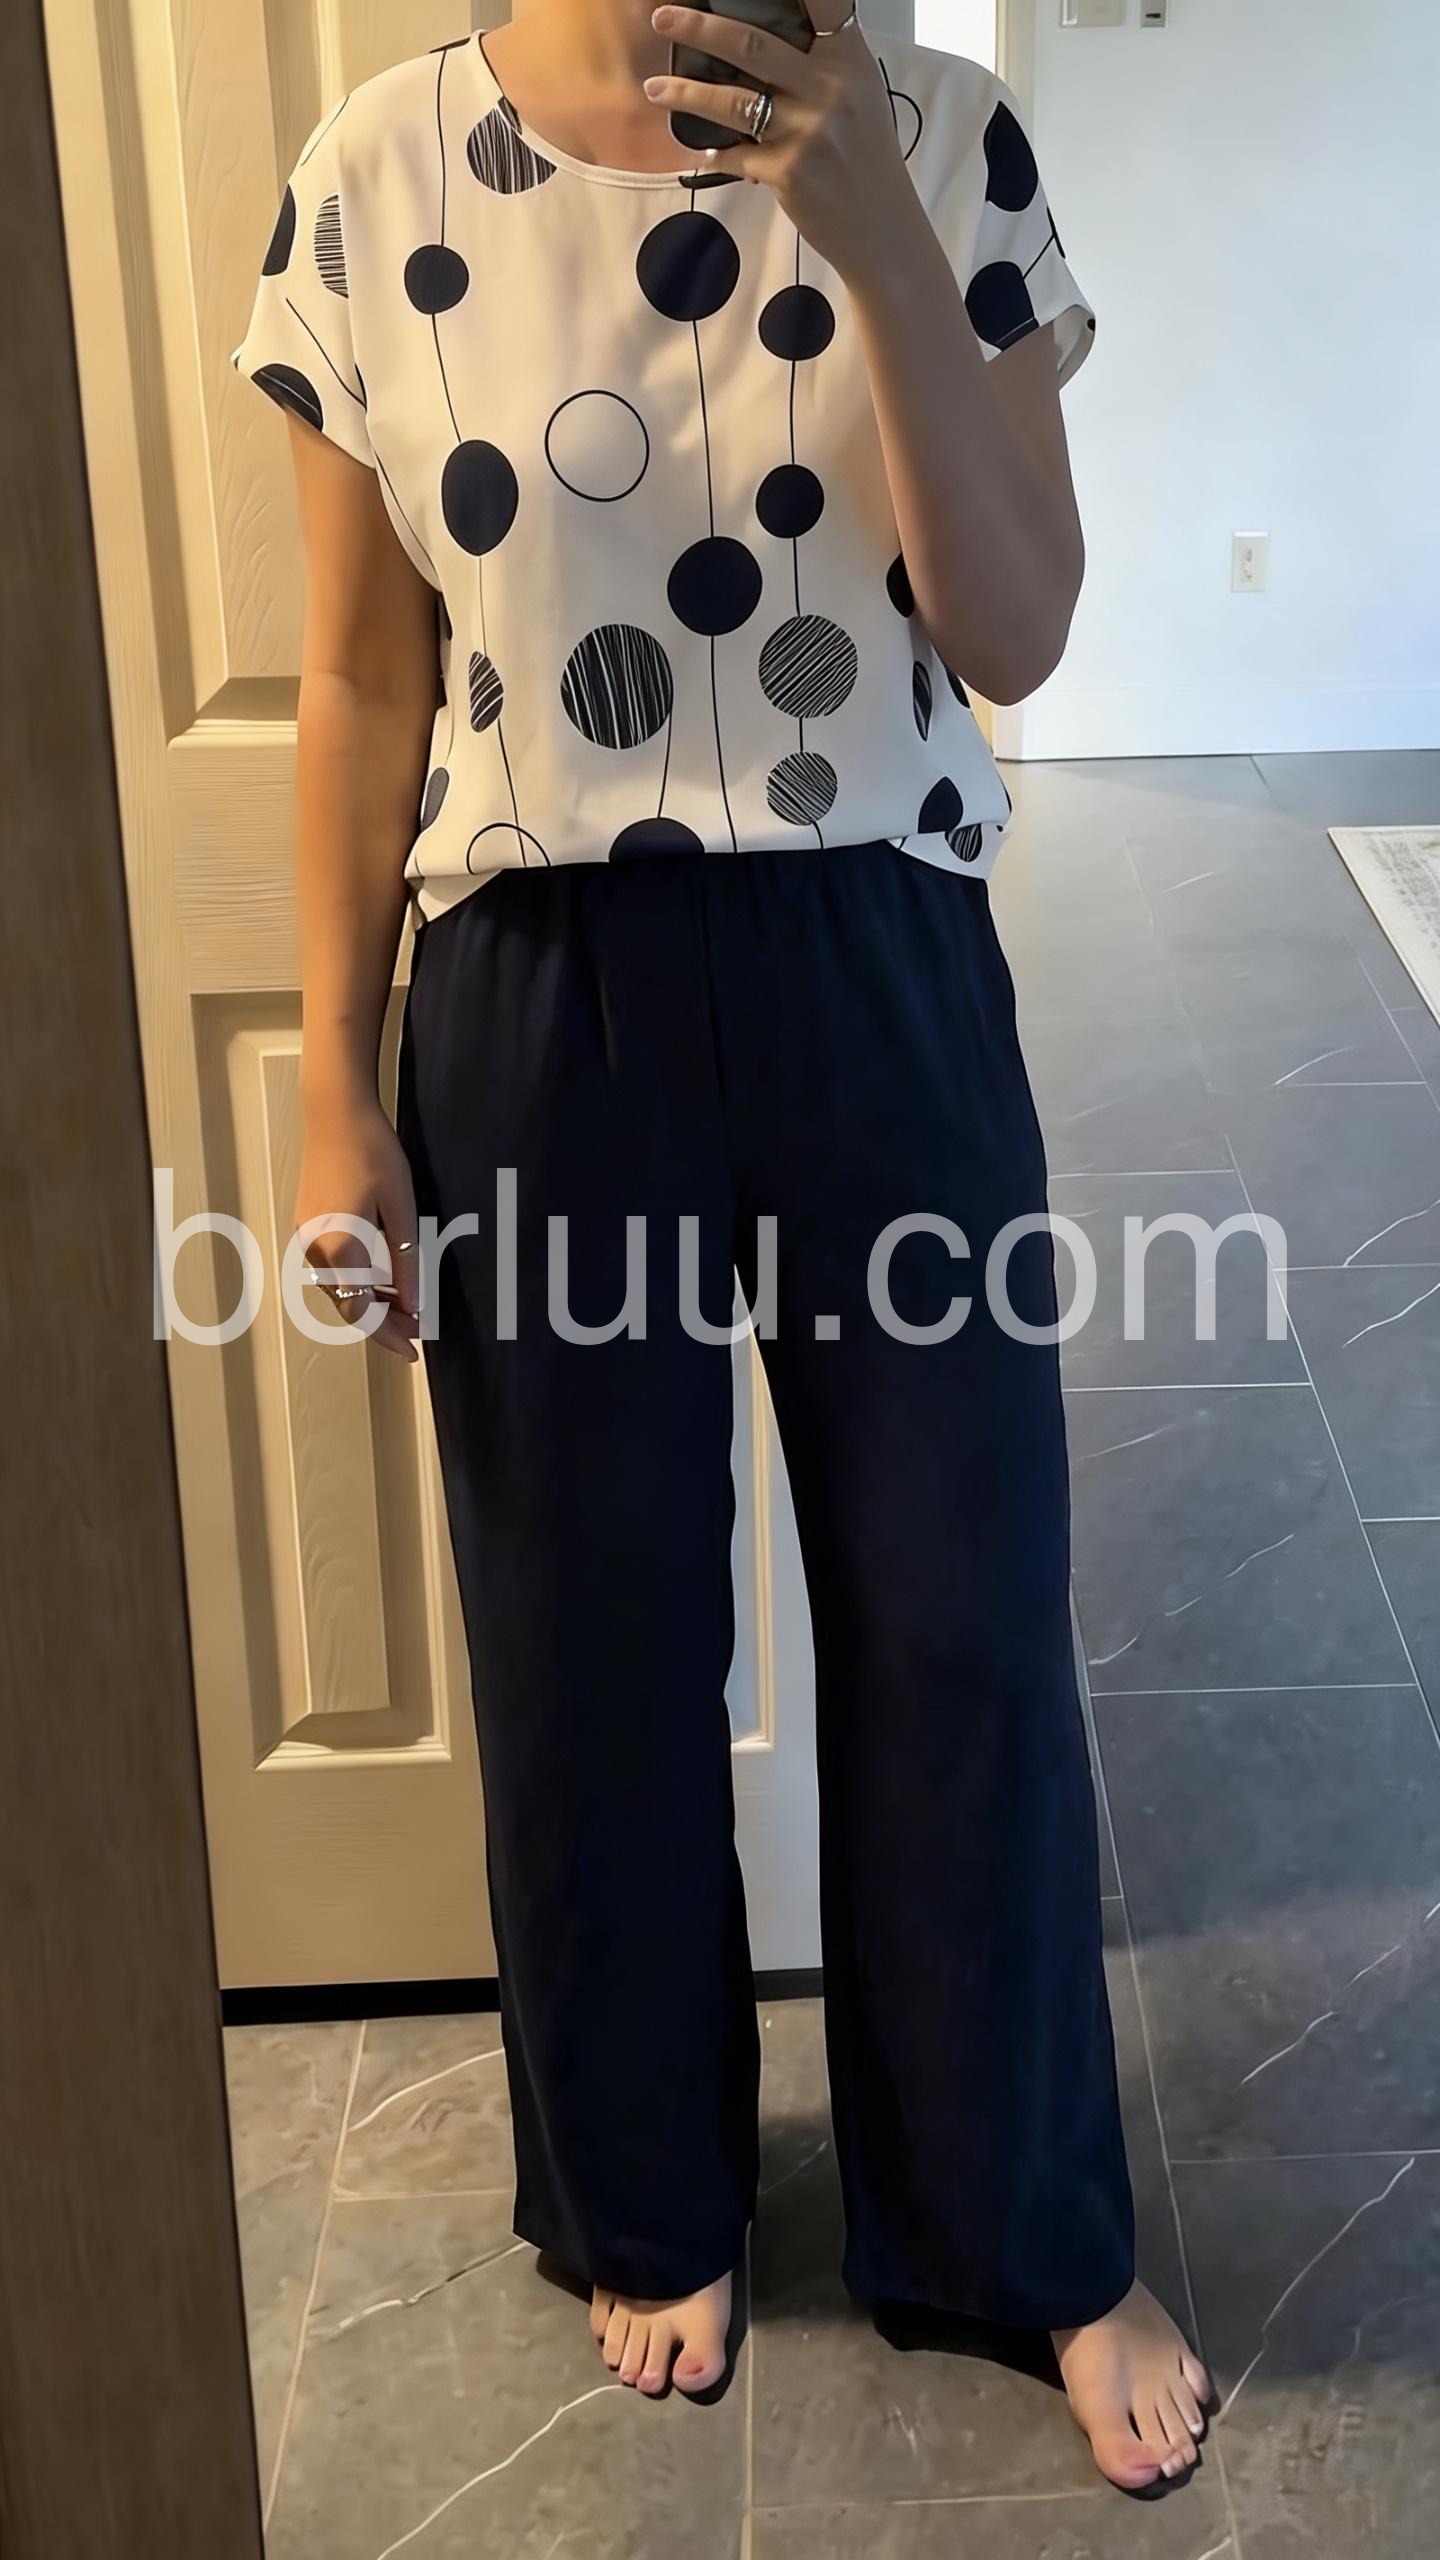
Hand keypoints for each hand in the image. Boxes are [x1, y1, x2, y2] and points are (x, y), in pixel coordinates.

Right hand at [295, 1099, 421, 1362]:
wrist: (334, 1114)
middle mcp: (314, 1249)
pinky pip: (331, 1270)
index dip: (388, 1336)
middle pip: (347, 1306)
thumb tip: (413, 1304)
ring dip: (369, 1303)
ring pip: (338, 1289)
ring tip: (405, 1310)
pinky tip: (380, 1284)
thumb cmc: (374, 1153)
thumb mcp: (401, 1208)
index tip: (414, 1352)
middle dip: (382, 1324)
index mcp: (340, 1248)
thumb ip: (405, 1260)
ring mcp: (305, 1237)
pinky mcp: (306, 1226)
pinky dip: (356, 1283)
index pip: (362, 1311)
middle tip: (417, 1333)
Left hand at [645, 3, 915, 281]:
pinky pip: (736, 155)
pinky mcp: (787, 172)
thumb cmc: (867, 159)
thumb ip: (825, 63)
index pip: (822, 2)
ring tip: (655, 88)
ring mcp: (807, 132)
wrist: (882, 229)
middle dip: (699, 28)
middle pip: (752, 44)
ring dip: (686, 93)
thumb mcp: (861, 97)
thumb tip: (767, 38)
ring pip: (731, 101)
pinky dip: (716, 153)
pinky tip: (706, 151)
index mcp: (849, 61)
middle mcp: (829, 89)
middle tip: (661, 19)